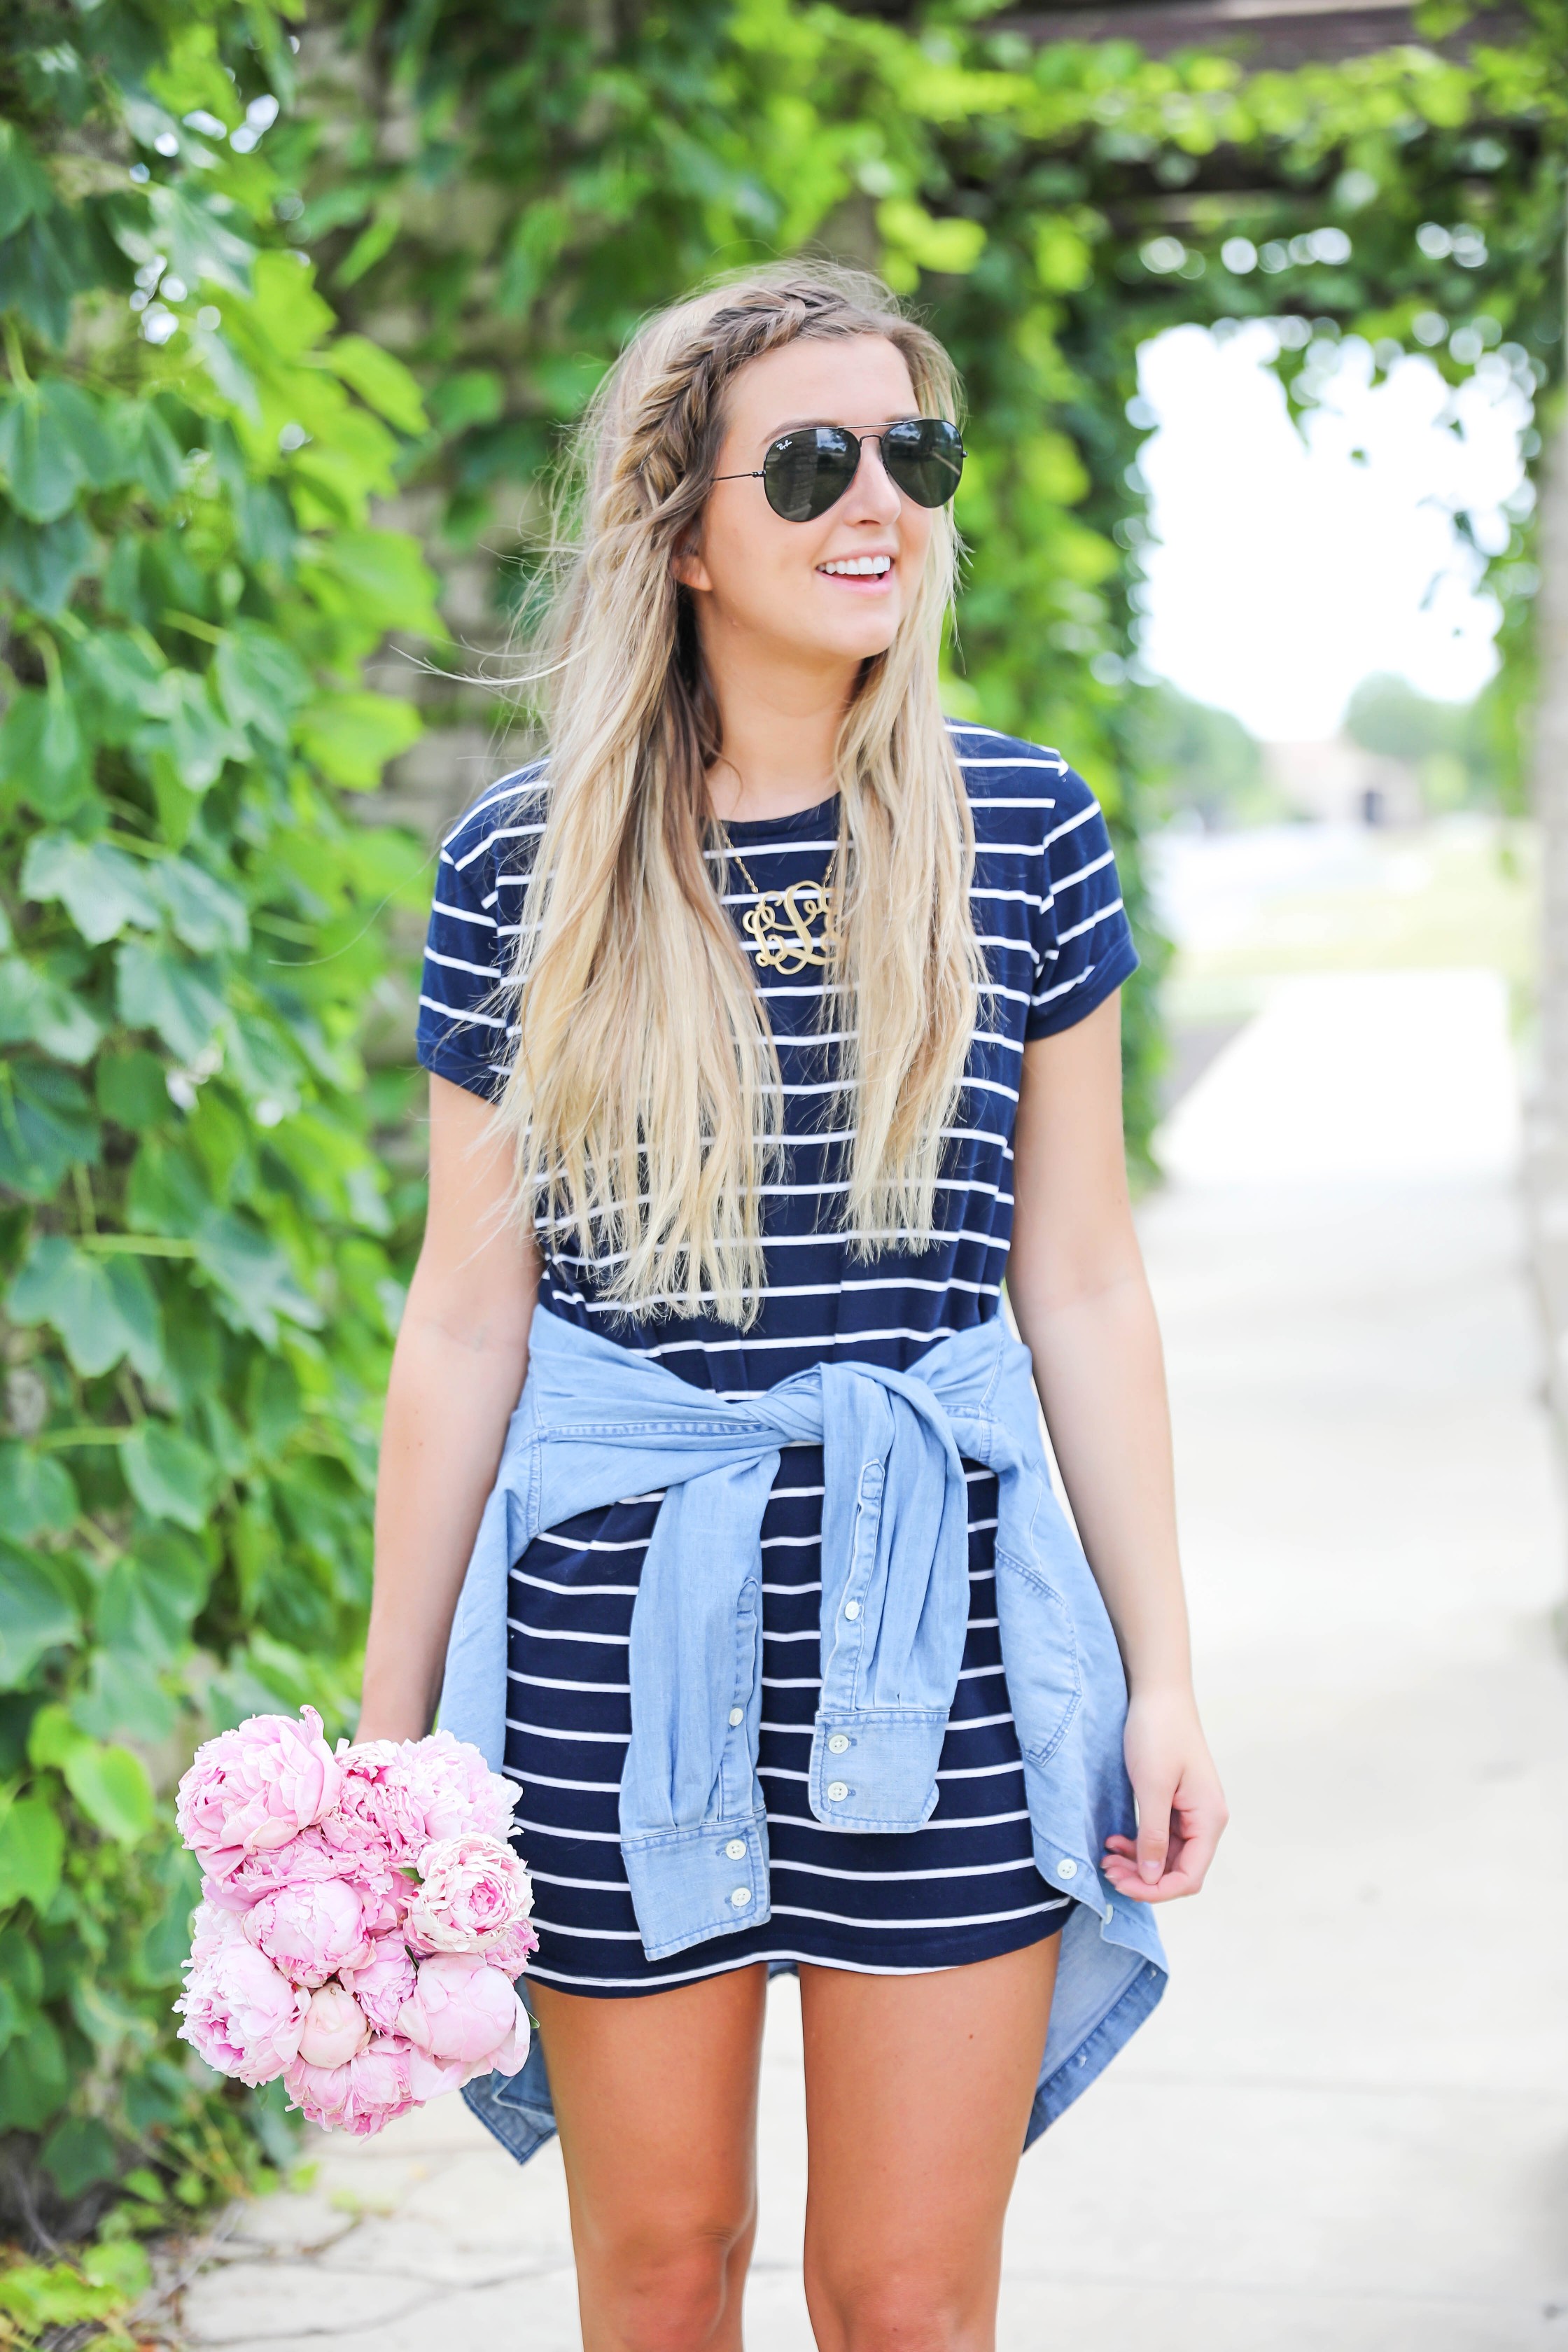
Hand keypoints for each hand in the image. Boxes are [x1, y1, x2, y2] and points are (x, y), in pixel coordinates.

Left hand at [1102, 1684, 1226, 1903]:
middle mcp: (1205, 1820)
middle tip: (1106, 1870)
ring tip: (1106, 1858)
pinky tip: (1114, 1840)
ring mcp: (1190, 1812)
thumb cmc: (1159, 1733)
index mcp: (1208, 1819)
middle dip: (1142, 1878)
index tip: (1121, 1884)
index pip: (1189, 1876)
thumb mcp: (1153, 1787)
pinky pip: (1158, 1836)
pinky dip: (1137, 1843)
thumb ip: (1153, 1835)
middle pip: (1177, 1869)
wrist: (1158, 1693)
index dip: (1156, 1890)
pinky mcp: (1174, 1803)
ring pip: (1165, 1855)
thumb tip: (1151, 1878)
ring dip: (1137, 1862)